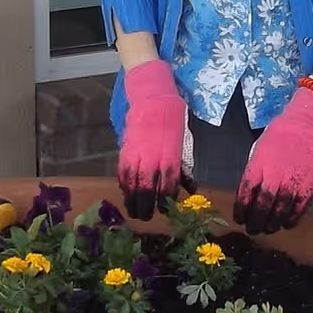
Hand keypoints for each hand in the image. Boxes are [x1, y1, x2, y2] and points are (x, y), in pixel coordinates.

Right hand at [119, 60, 187, 219]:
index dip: (166, 197)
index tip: (166, 208)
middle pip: (147, 186)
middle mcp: (152, 154)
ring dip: (132, 198)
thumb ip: (182, 162)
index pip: (168, 181)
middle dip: (146, 204)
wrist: (151, 94)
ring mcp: (136, 151)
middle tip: (146, 217)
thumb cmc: (172, 115)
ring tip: (134, 211)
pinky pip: (122, 169)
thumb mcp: (183, 137)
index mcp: (170, 152)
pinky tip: (125, 191)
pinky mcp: (126, 147)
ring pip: (132, 181)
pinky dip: (123, 183)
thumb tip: (189, 185)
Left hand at [233, 87, 312, 234]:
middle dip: (255, 222)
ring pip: (280, 211)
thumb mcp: (258, 150)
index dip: (241, 210)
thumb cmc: (278, 136)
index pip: (245, 194)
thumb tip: (250, 193)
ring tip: (267, 229)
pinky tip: (286, 224)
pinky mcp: (308, 185)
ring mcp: (292, 182)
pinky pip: (299, 208)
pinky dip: (292, 219)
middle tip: (252, 229)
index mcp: (258, 165)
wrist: (305, 126)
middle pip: (262, 206)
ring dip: (272, 224)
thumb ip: (255, 172)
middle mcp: (274, 176)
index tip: (239, 219)